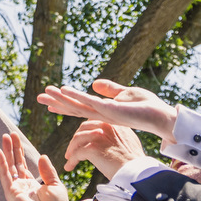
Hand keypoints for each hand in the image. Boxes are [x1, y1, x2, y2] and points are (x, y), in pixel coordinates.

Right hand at [0, 132, 70, 200]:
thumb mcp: (56, 186)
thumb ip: (48, 171)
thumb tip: (42, 156)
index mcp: (32, 184)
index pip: (22, 164)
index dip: (19, 151)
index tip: (16, 138)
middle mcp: (22, 185)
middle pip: (14, 163)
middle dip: (11, 148)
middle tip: (8, 134)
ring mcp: (15, 189)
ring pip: (8, 167)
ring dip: (5, 152)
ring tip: (4, 138)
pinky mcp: (11, 193)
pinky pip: (4, 175)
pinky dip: (1, 163)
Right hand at [37, 79, 177, 143]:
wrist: (162, 116)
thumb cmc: (148, 107)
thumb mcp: (125, 93)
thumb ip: (110, 89)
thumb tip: (95, 83)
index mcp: (104, 110)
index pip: (80, 106)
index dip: (64, 103)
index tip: (49, 99)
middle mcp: (101, 114)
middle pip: (73, 108)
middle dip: (56, 103)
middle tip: (38, 98)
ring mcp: (104, 113)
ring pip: (77, 105)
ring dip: (60, 99)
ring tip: (44, 93)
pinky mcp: (110, 110)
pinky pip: (89, 102)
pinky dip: (75, 96)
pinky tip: (63, 90)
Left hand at [63, 119, 146, 177]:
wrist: (136, 172)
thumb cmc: (134, 161)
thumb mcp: (129, 140)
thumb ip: (118, 134)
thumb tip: (109, 137)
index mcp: (114, 122)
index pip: (94, 121)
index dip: (86, 130)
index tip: (82, 139)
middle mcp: (105, 125)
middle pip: (83, 128)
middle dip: (76, 139)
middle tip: (72, 149)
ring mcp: (98, 135)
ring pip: (78, 139)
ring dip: (71, 149)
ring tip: (69, 158)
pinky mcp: (92, 148)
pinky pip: (76, 152)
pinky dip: (71, 160)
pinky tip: (69, 167)